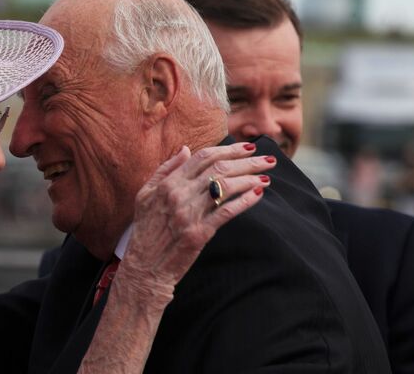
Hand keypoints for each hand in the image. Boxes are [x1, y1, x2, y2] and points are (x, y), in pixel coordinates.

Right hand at [121, 142, 275, 302]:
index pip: (203, 158)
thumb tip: (186, 149)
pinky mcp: (199, 233)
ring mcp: (189, 214)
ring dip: (250, 178)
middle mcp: (179, 195)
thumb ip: (165, 170)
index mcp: (168, 184)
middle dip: (248, 161)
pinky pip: (227, 212)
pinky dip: (245, 201)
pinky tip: (258, 193)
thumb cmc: (145, 229)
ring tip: (267, 176)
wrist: (144, 265)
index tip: (247, 147)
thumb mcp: (145, 194)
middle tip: (268, 159)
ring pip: (226, 187)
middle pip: (219, 169)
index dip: (228, 150)